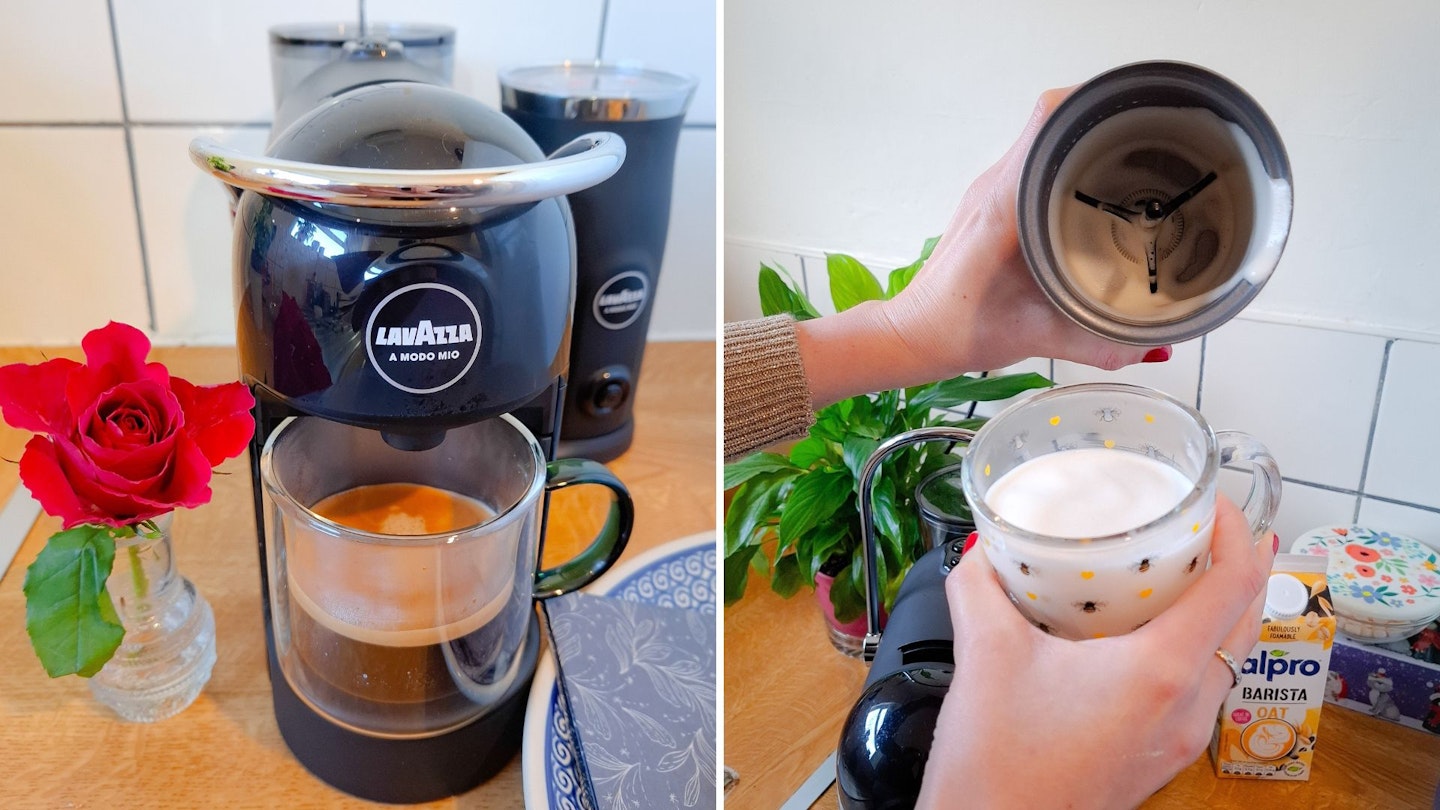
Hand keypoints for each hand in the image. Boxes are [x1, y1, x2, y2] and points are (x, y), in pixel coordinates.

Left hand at [796, 89, 1168, 406]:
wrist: (914, 333)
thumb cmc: (961, 330)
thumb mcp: (1037, 337)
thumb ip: (1098, 345)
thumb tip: (1156, 347)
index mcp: (1004, 205)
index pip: (1048, 123)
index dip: (1095, 106)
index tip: (1138, 113)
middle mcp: (995, 185)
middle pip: (1052, 119)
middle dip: (1104, 118)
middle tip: (1151, 137)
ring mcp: (989, 187)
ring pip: (1042, 138)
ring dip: (1084, 137)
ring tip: (1133, 156)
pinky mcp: (990, 198)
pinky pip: (1033, 159)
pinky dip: (1066, 159)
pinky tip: (1095, 184)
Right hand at [916, 495, 1275, 809]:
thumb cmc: (997, 764)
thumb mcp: (984, 653)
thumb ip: (979, 585)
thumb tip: (983, 548)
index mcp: (1160, 671)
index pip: (1234, 586)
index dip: (1236, 534)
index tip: (1215, 502)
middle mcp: (1186, 706)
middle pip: (1246, 621)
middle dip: (1239, 565)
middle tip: (1211, 525)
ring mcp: (1180, 738)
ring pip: (1228, 658)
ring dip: (1221, 609)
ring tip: (1187, 572)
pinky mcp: (1161, 757)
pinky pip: (1201, 689)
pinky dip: (1195, 649)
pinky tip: (1151, 635)